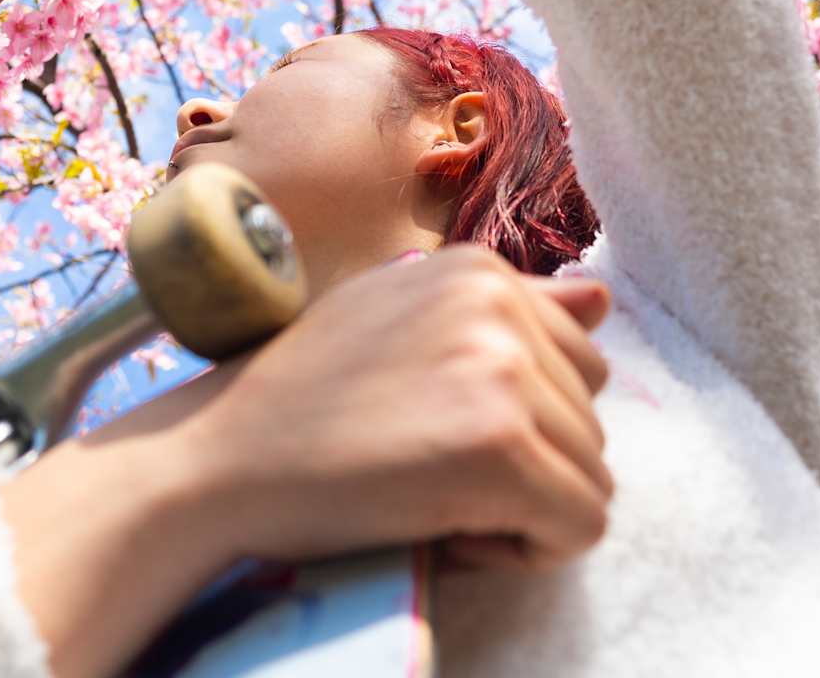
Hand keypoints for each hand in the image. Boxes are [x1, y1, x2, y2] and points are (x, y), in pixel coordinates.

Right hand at [169, 244, 613, 575]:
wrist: (216, 458)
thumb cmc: (299, 399)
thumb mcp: (400, 323)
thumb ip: (506, 311)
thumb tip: (603, 297)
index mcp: (478, 269)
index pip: (577, 363)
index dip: (515, 419)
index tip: (433, 433)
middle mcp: (498, 304)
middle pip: (592, 420)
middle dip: (526, 465)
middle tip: (426, 471)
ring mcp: (502, 372)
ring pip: (593, 476)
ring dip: (522, 509)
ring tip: (429, 495)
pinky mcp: (499, 448)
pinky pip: (579, 525)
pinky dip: (523, 550)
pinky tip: (446, 529)